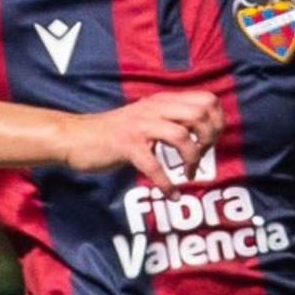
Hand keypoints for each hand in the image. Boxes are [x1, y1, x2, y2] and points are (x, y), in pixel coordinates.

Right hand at [61, 92, 221, 193]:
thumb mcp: (147, 119)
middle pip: (200, 114)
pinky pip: (154, 166)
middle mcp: (155, 108)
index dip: (217, 122)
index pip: (207, 100)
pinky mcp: (127, 145)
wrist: (76, 137)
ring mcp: (141, 126)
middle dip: (209, 140)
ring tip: (189, 174)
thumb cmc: (114, 133)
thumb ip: (172, 120)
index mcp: (163, 101)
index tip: (210, 141)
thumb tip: (201, 133)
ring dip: (192, 160)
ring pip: (182, 136)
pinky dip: (166, 184)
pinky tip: (172, 194)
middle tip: (201, 157)